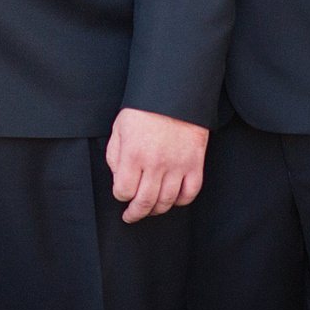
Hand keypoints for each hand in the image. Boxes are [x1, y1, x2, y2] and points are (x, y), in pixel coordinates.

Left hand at [104, 107, 207, 223]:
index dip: (120, 195)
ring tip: (151, 208)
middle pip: (144, 202)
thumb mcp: (120, 128)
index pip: (123, 191)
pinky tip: (173, 198)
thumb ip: (115, 155)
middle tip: (131, 216)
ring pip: (167, 201)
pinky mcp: (195, 163)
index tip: (122, 192)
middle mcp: (155, 163)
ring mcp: (177, 165)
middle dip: (135, 213)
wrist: (176, 93)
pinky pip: (190, 193)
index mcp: (133, 154)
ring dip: (156, 209)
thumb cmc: (145, 109)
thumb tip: (119, 179)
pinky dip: (181, 200)